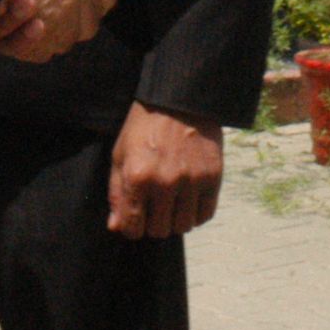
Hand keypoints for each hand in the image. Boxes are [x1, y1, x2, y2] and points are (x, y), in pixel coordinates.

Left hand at [108, 102, 223, 238]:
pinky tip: (189, 199)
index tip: (136, 218)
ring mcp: (191, 180)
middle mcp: (165, 182)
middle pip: (159, 230)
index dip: (132, 227)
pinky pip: (205, 215)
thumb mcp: (121, 154)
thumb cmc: (144, 127)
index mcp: (137, 176)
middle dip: (154, 223)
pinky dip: (196, 213)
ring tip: (172, 202)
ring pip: (183, 226)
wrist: (179, 99)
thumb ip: (117, 192)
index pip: (133, 228)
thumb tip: (116, 227)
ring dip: (176, 219)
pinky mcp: (212, 177)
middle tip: (155, 207)